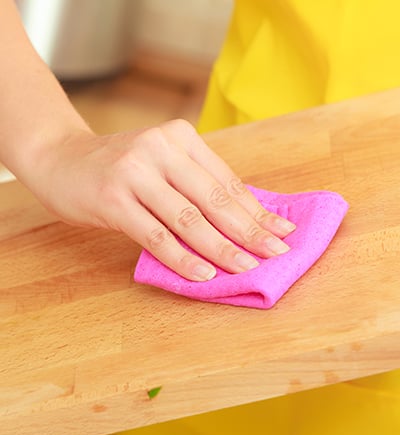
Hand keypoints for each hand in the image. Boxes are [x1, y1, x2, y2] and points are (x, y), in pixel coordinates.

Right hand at [27, 119, 295, 280]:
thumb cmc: (121, 168)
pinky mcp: (112, 198)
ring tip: (247, 267)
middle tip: (278, 253)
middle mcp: (161, 148)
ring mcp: (135, 172)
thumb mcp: (162, 165)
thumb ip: (196, 185)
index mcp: (180, 138)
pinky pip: (156, 235)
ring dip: (222, 248)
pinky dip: (182, 257)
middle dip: (250, 231)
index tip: (283, 231)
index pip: (228, 182)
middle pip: (215, 199)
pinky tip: (204, 274)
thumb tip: (245, 220)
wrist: (59, 158)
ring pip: (189, 219)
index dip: (258, 210)